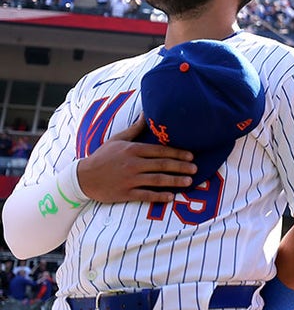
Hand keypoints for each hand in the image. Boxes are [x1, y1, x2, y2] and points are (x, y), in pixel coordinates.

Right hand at [76, 116, 196, 202]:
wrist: (82, 177)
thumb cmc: (102, 157)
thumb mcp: (117, 140)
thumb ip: (135, 129)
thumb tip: (146, 112)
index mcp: (132, 150)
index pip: (160, 151)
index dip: (177, 153)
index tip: (191, 155)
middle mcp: (133, 164)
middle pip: (162, 165)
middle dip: (181, 166)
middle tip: (196, 168)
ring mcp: (129, 179)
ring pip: (157, 180)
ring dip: (175, 181)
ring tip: (189, 181)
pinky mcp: (125, 193)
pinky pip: (145, 195)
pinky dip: (159, 196)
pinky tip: (171, 196)